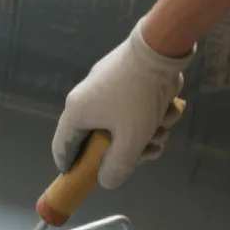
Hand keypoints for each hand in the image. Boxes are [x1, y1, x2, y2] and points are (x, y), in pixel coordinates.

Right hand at [51, 24, 191, 188]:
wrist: (160, 48)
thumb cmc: (139, 97)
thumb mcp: (131, 140)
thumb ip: (117, 167)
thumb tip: (107, 181)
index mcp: (76, 113)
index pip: (62, 148)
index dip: (71, 168)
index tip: (84, 180)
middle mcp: (83, 99)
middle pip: (98, 140)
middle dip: (127, 150)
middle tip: (148, 152)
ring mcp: (102, 86)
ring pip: (119, 123)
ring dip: (144, 133)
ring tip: (163, 129)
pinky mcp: (120, 77)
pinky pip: (129, 106)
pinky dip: (147, 114)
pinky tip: (166, 111)